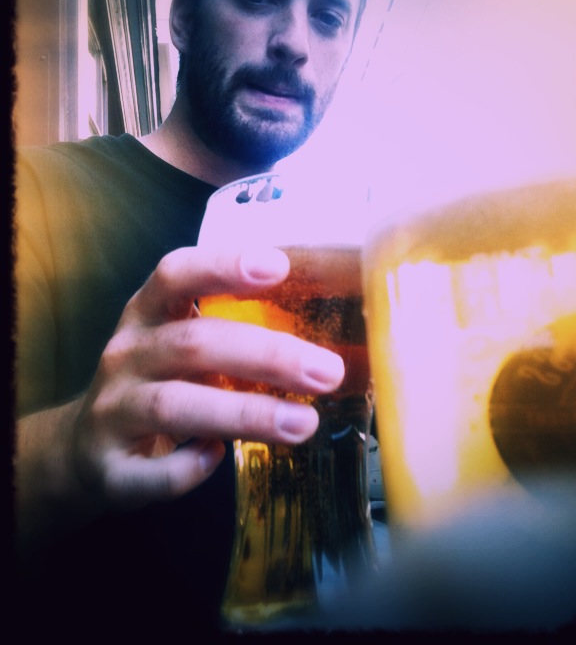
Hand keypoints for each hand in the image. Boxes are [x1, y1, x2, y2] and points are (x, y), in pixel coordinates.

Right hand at [69, 244, 344, 510]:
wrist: (85, 452)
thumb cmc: (155, 385)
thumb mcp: (178, 344)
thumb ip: (230, 333)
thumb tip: (321, 342)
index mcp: (146, 314)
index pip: (176, 275)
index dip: (224, 266)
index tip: (280, 266)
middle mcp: (125, 355)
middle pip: (194, 344)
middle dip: (267, 355)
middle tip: (327, 372)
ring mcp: (111, 412)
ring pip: (177, 405)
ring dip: (246, 414)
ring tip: (303, 424)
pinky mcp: (109, 469)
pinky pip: (156, 473)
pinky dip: (194, 468)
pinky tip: (220, 459)